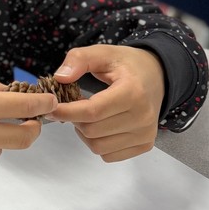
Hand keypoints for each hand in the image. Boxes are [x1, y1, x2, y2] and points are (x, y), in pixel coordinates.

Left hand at [45, 45, 164, 162]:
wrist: (158, 76)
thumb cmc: (127, 65)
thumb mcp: (103, 53)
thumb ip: (79, 59)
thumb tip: (60, 77)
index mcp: (132, 92)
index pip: (92, 112)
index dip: (66, 112)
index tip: (50, 108)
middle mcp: (143, 117)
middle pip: (92, 131)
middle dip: (75, 120)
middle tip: (73, 107)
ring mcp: (145, 134)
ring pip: (98, 147)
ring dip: (85, 133)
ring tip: (88, 116)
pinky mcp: (145, 145)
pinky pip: (109, 155)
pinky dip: (98, 143)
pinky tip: (100, 126)